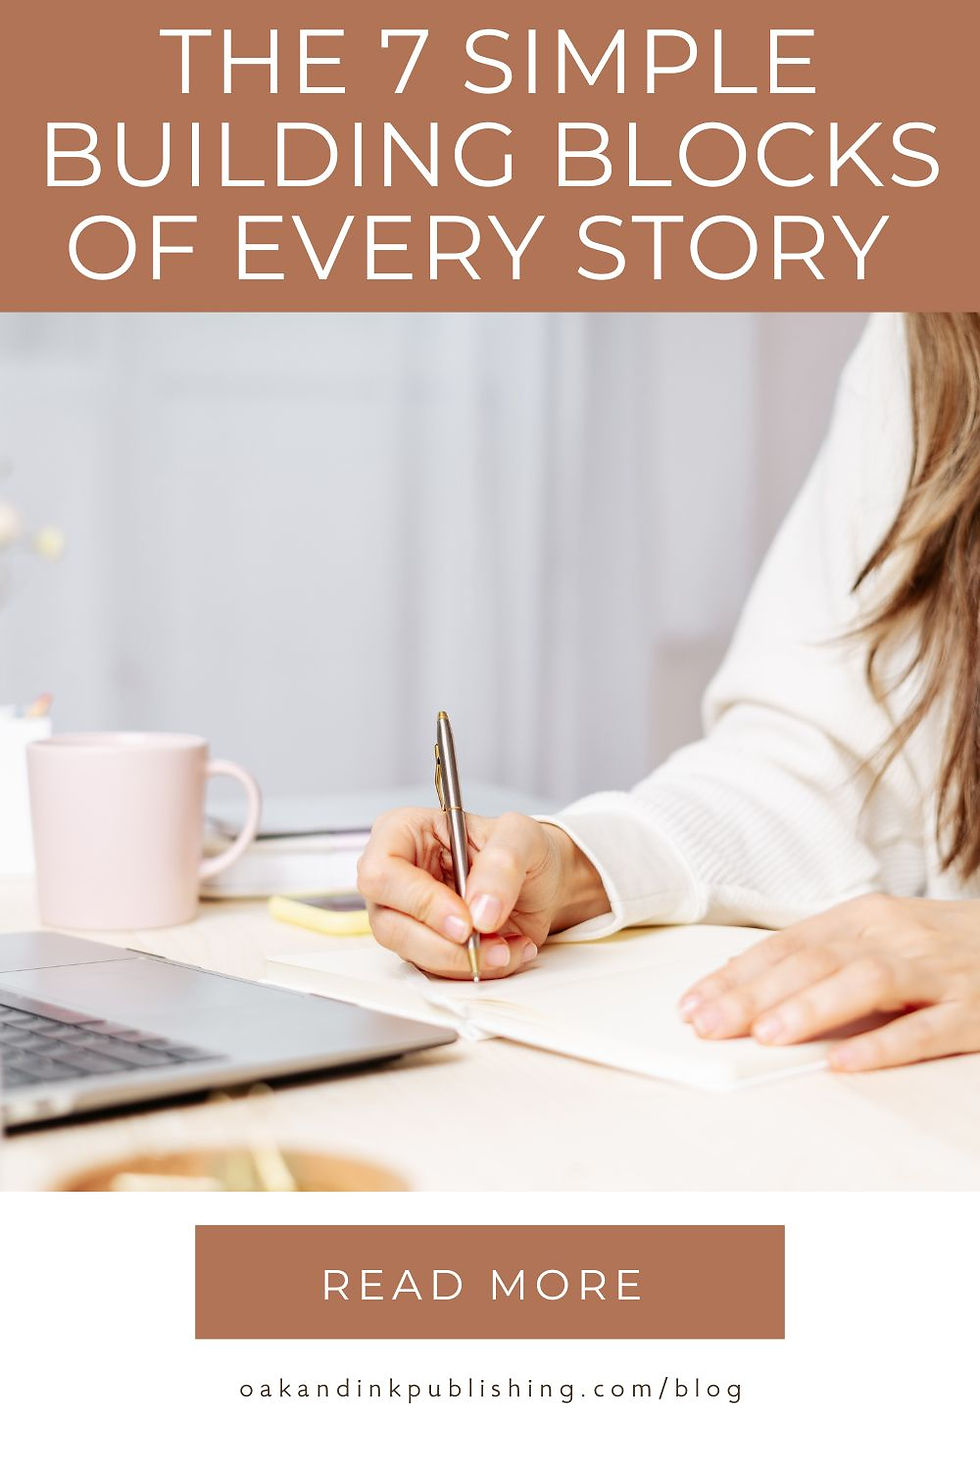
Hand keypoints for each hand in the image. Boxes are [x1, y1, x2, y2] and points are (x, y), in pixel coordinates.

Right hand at [357, 808, 606, 977]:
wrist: (542, 882)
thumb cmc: (522, 849)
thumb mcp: (521, 836)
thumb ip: (502, 864)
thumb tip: (479, 910)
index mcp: (402, 833)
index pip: (382, 872)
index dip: (419, 901)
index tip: (465, 920)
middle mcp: (396, 877)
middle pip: (388, 923)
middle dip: (443, 943)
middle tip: (488, 941)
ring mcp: (406, 916)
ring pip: (412, 954)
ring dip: (464, 960)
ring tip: (508, 946)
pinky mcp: (425, 947)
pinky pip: (438, 971)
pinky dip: (478, 968)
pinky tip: (508, 950)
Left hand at [678, 894, 979, 1070]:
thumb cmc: (938, 946)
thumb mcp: (878, 935)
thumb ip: (818, 957)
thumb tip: (740, 983)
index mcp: (864, 916)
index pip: (787, 944)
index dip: (737, 975)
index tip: (693, 1004)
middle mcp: (896, 937)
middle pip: (816, 961)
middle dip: (756, 994)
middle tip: (710, 1024)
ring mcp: (936, 973)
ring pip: (867, 983)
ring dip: (812, 1008)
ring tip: (768, 1036)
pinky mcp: (972, 1012)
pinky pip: (925, 1029)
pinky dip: (883, 1046)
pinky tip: (845, 1061)